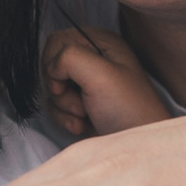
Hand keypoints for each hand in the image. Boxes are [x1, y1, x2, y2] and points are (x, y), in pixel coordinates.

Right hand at [43, 27, 174, 137]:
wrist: (135, 144)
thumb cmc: (128, 109)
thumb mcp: (100, 74)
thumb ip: (69, 57)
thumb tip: (52, 69)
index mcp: (102, 43)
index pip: (58, 40)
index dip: (55, 62)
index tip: (66, 80)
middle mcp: (93, 60)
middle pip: (51, 66)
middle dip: (60, 88)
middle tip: (82, 99)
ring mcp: (86, 84)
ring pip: (52, 88)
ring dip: (64, 106)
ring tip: (86, 114)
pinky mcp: (81, 105)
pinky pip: (56, 107)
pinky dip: (65, 118)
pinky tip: (83, 125)